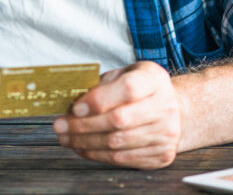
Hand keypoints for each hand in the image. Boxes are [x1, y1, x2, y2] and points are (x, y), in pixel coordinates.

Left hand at [52, 61, 181, 168]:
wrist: (173, 109)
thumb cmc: (140, 89)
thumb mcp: (123, 74)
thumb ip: (101, 85)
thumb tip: (71, 102)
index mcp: (154, 79)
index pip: (128, 89)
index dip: (99, 100)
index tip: (75, 108)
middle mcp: (165, 106)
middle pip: (119, 120)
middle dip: (83, 125)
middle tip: (59, 126)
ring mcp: (166, 133)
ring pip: (117, 143)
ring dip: (85, 142)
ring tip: (65, 138)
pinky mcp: (161, 154)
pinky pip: (123, 158)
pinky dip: (97, 154)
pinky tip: (82, 148)